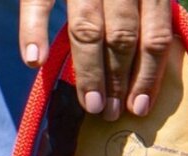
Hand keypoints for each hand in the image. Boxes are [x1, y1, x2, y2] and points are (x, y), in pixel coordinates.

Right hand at [19, 0, 171, 120]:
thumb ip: (146, 13)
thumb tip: (150, 66)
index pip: (154, 35)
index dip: (148, 74)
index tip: (140, 107)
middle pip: (122, 37)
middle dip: (118, 80)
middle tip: (112, 113)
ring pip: (87, 28)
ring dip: (89, 71)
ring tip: (91, 104)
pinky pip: (37, 1)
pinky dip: (33, 30)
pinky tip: (34, 61)